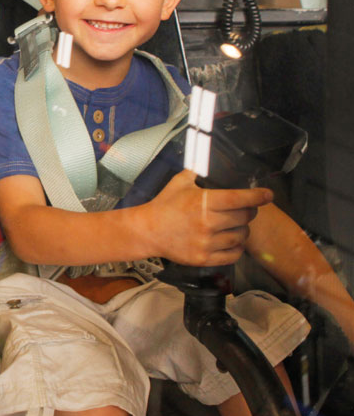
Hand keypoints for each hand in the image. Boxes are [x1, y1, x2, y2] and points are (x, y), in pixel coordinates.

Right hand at [144, 170, 272, 266]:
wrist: (147, 231)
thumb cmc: (164, 205)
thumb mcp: (179, 182)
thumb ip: (196, 170)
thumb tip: (206, 157)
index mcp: (204, 201)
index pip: (240, 199)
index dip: (258, 196)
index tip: (268, 195)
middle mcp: (208, 223)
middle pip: (245, 218)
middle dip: (248, 212)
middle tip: (243, 210)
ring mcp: (206, 242)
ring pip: (241, 236)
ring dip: (241, 230)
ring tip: (233, 226)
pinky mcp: (204, 258)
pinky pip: (233, 255)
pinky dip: (236, 247)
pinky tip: (230, 240)